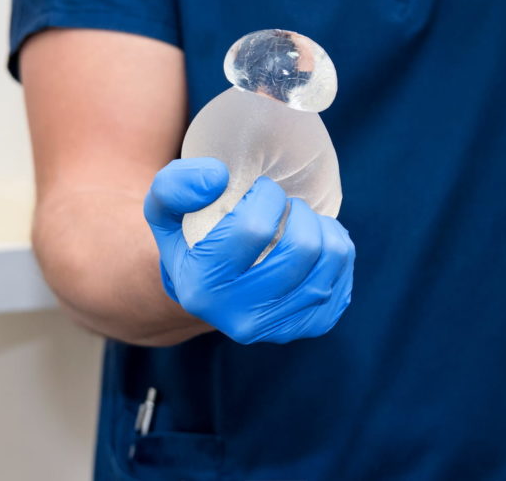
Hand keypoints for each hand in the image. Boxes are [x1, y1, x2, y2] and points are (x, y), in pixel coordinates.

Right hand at [143, 157, 354, 343]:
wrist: (206, 290)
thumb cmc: (188, 239)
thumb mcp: (162, 209)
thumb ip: (175, 185)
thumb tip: (218, 178)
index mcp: (202, 288)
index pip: (254, 229)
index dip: (267, 196)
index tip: (263, 189)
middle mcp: (241, 318)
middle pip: (302, 248)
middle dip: (300, 211)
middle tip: (286, 205)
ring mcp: (279, 328)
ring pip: (330, 261)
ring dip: (323, 226)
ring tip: (302, 219)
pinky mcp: (310, 327)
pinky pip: (344, 280)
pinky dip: (337, 249)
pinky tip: (317, 240)